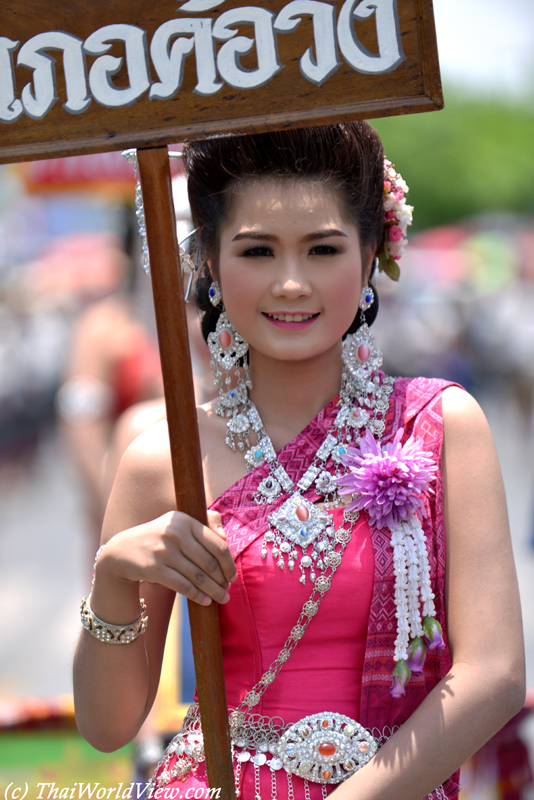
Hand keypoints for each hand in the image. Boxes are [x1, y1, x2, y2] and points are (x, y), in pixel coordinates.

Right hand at [95, 509, 236, 607]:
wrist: (121, 551)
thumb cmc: (158, 538)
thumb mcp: (178, 524)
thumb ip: (206, 524)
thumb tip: (225, 538)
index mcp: (184, 520)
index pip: (216, 543)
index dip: (228, 563)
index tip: (233, 575)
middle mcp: (174, 532)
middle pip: (208, 562)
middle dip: (222, 580)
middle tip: (228, 590)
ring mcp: (163, 550)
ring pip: (198, 576)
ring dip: (213, 590)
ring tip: (222, 598)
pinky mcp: (154, 568)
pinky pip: (183, 585)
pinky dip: (197, 595)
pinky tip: (205, 602)